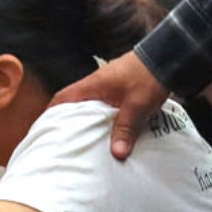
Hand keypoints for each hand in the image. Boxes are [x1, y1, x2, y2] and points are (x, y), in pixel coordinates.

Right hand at [52, 50, 170, 159]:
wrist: (167, 57)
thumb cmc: (148, 77)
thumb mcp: (137, 106)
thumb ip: (126, 129)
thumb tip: (117, 154)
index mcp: (92, 86)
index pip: (62, 98)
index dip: (49, 114)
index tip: (44, 130)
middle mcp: (96, 84)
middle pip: (73, 104)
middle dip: (66, 121)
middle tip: (62, 142)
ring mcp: (107, 85)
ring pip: (89, 105)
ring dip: (85, 120)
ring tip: (83, 141)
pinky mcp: (119, 87)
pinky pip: (103, 104)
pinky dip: (100, 117)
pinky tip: (106, 131)